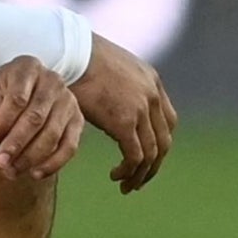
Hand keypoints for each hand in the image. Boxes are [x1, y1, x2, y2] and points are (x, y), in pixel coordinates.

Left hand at [0, 56, 83, 181]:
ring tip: (12, 171)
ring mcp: (69, 101)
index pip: (18, 98)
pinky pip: (69, 146)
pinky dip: (53, 163)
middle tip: (0, 163)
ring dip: (31, 157)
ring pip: (52, 134)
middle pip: (36, 117)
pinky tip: (35, 173)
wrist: (34, 85)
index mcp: (28, 68)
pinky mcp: (78, 120)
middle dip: (16, 144)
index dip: (3, 122)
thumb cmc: (8, 91)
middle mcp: (53, 82)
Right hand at [72, 35, 176, 192]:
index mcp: (152, 82)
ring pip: (152, 153)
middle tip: (138, 180)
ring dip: (140, 174)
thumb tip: (113, 99)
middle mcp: (152, 95)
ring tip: (126, 186)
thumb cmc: (80, 59)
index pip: (167, 122)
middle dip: (153, 165)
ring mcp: (140, 109)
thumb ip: (119, 86)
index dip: (159, 144)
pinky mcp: (124, 122)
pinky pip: (134, 156)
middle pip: (164, 141)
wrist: (70, 52)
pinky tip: (114, 176)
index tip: (145, 159)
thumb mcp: (111, 68)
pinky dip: (127, 171)